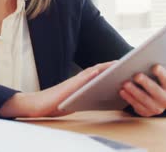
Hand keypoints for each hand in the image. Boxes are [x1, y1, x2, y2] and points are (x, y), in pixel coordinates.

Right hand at [0, 61, 115, 117]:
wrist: (38, 105)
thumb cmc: (55, 104)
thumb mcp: (75, 100)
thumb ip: (86, 95)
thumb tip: (100, 95)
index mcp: (81, 83)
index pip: (99, 73)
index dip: (111, 69)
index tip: (125, 66)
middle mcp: (78, 80)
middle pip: (98, 70)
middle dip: (111, 65)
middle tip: (127, 61)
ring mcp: (72, 83)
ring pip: (91, 72)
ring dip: (104, 67)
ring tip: (118, 64)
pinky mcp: (67, 88)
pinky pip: (80, 80)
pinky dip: (89, 75)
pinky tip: (98, 72)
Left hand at [119, 64, 165, 116]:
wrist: (153, 100)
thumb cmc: (152, 82)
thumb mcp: (155, 77)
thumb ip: (149, 69)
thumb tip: (137, 63)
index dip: (162, 74)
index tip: (155, 66)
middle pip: (156, 91)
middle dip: (146, 83)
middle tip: (136, 75)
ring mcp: (157, 108)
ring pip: (145, 99)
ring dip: (134, 91)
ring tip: (125, 83)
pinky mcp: (146, 113)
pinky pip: (137, 106)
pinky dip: (129, 98)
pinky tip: (122, 91)